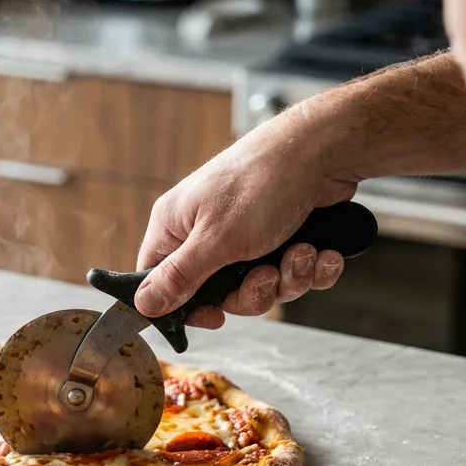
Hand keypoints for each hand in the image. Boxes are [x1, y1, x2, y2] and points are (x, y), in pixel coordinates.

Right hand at [135, 109, 358, 328]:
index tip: (214, 315)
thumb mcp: (215, 239)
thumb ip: (178, 277)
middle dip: (254, 292)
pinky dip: (312, 268)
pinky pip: (293, 274)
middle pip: (220, 294)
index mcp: (178, 226)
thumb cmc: (261, 181)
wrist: (323, 151)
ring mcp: (248, 235)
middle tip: (267, 274)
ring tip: (301, 252)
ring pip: (262, 287)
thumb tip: (142, 305)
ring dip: (289, 278)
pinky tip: (321, 251)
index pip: (160, 281)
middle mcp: (208, 232)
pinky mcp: (283, 237)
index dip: (186, 306)